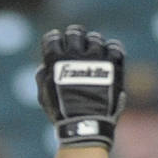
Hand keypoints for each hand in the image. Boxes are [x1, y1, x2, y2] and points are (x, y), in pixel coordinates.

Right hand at [34, 25, 125, 148]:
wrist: (86, 125)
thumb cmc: (62, 114)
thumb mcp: (44, 96)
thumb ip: (43, 76)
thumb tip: (45, 64)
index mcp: (56, 60)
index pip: (53, 37)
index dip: (54, 39)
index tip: (57, 43)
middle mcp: (76, 54)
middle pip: (75, 32)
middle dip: (74, 36)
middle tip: (77, 43)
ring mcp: (96, 58)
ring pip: (95, 38)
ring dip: (93, 43)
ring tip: (93, 54)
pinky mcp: (113, 64)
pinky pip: (115, 47)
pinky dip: (111, 49)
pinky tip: (108, 56)